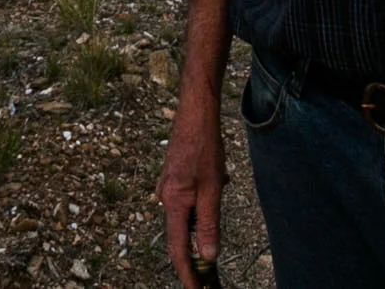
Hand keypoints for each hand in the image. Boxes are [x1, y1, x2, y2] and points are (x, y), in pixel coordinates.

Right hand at [154, 108, 226, 286]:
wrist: (195, 112)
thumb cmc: (205, 147)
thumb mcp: (213, 189)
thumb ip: (209, 223)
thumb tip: (208, 255)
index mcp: (173, 202)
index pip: (177, 248)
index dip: (186, 272)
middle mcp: (164, 197)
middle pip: (179, 233)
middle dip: (197, 246)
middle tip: (213, 262)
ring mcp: (166, 186)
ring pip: (186, 212)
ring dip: (204, 212)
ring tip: (220, 186)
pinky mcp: (172, 177)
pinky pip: (187, 198)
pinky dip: (202, 197)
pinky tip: (217, 178)